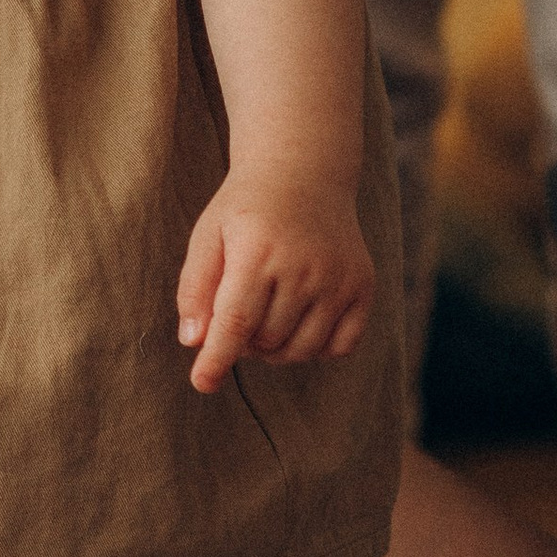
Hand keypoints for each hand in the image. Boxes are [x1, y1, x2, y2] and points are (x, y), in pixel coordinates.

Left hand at [176, 171, 374, 394]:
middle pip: (265, 340)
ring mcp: (339, 278)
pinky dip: (316, 349)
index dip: (217, 359)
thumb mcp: (208, 236)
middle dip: (244, 341)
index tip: (202, 383)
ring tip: (264, 319)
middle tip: (239, 314)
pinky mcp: (363, 286)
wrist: (303, 173)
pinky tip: (299, 323)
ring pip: (301, 349)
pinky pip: (340, 346)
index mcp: (258, 252)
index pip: (235, 322)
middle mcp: (304, 267)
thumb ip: (196, 288)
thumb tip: (193, 342)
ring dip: (275, 349)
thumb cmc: (246, 210)